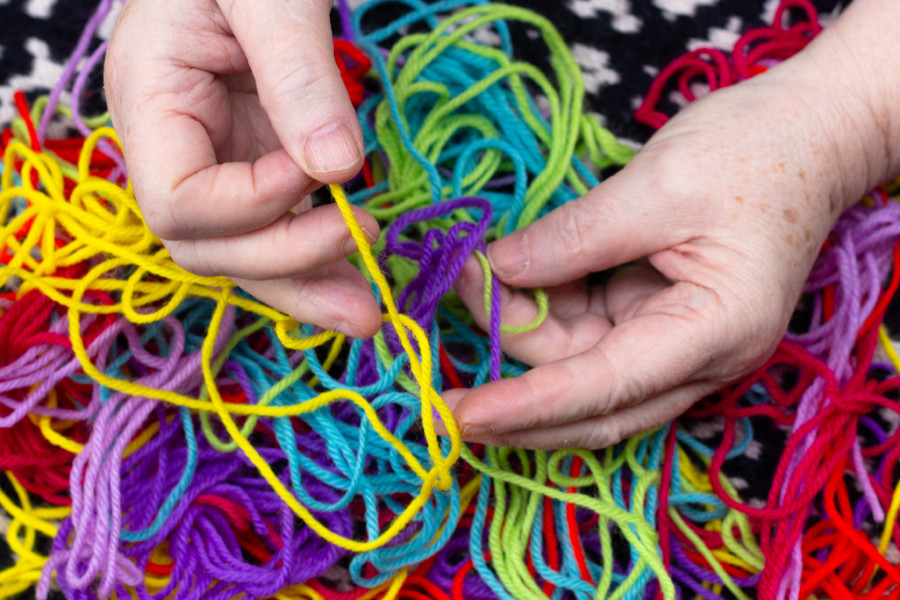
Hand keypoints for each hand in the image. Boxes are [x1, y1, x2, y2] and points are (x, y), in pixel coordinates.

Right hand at [104, 0, 380, 337]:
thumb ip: (298, 75)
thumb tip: (337, 171)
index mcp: (149, 99)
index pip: (179, 202)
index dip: (251, 207)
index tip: (318, 173)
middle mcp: (174, 144)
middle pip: (209, 246)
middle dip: (286, 266)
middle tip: (365, 276)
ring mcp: (217, 157)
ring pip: (245, 253)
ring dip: (306, 287)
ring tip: (367, 315)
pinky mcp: (258, 160)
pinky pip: (278, 226)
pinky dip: (317, 257)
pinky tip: (359, 279)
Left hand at [445, 23, 897, 448]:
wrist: (807, 134)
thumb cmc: (752, 153)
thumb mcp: (656, 186)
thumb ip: (572, 238)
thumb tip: (497, 271)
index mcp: (715, 333)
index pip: (606, 388)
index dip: (529, 406)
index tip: (460, 416)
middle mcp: (696, 357)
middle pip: (589, 399)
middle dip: (515, 374)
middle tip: (453, 312)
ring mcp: (674, 341)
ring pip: (578, 367)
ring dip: (520, 326)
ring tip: (475, 266)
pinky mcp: (653, 319)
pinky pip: (585, 333)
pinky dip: (541, 309)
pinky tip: (506, 275)